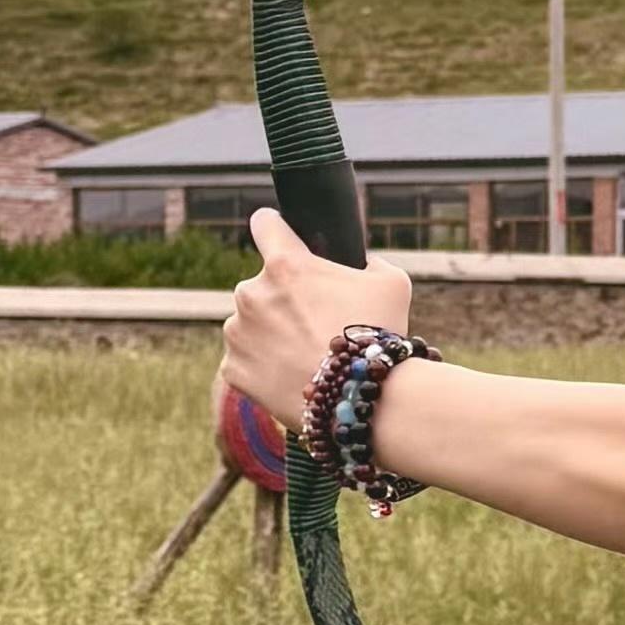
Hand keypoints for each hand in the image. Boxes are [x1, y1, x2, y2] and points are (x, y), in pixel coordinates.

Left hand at [222, 209, 412, 430]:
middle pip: (263, 284)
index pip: (264, 223)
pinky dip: (264, 366)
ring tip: (307, 355)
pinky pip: (245, 359)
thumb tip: (359, 264)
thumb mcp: (392, 283)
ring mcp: (238, 332)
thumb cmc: (379, 337)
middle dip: (284, 299)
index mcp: (285, 264)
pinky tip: (293, 375)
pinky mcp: (232, 369)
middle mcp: (251, 293)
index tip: (281, 237)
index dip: (276, 229)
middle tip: (317, 323)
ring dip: (271, 332)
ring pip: (251, 323)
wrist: (360, 400)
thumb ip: (368, 263)